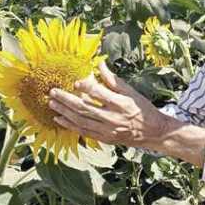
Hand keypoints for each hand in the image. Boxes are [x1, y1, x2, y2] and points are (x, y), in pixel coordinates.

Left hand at [48, 62, 169, 149]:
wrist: (153, 132)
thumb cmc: (142, 108)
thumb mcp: (131, 91)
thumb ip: (112, 79)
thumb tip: (99, 64)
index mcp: (121, 103)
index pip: (99, 93)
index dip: (85, 87)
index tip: (75, 82)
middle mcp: (113, 118)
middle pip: (84, 108)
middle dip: (66, 99)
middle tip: (53, 92)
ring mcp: (107, 130)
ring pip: (81, 121)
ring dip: (64, 112)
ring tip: (52, 103)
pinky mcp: (104, 139)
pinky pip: (83, 132)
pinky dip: (70, 125)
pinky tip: (59, 119)